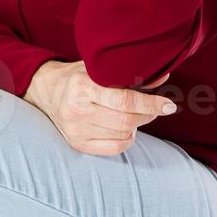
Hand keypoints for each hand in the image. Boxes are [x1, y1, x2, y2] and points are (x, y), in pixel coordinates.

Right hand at [24, 60, 174, 155]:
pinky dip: (127, 140)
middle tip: (156, 109)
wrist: (48, 91)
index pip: (124, 100)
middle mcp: (76, 110)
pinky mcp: (77, 144)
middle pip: (126, 120)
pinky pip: (114, 149)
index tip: (168, 105)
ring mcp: (75, 130)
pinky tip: (126, 129)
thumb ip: (129, 72)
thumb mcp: (99, 68)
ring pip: (122, 135)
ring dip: (137, 126)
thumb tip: (162, 76)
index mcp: (82, 86)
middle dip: (148, 115)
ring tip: (135, 115)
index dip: (151, 104)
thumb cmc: (79, 76)